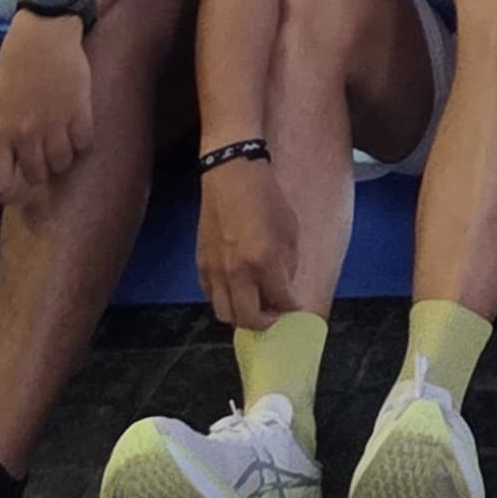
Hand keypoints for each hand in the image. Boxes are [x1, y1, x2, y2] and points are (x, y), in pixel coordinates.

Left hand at [0, 6, 96, 201]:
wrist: (42, 35)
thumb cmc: (13, 72)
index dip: (7, 194)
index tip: (14, 186)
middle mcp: (25, 134)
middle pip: (36, 177)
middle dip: (39, 169)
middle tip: (41, 152)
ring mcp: (54, 124)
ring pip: (62, 164)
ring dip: (62, 157)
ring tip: (60, 138)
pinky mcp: (80, 112)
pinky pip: (84, 146)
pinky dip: (81, 141)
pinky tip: (75, 126)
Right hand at [198, 154, 302, 329]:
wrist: (230, 175)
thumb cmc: (266, 197)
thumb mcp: (290, 229)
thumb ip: (288, 263)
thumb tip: (284, 286)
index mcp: (263, 261)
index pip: (281, 301)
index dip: (292, 307)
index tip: (296, 307)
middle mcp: (236, 272)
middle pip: (249, 320)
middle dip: (266, 322)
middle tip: (275, 314)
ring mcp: (215, 271)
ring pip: (226, 315)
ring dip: (242, 316)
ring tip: (255, 305)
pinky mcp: (200, 265)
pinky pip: (212, 297)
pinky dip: (226, 300)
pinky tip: (237, 290)